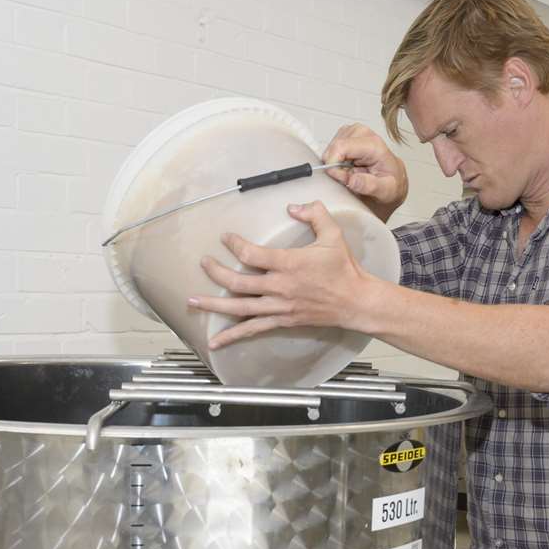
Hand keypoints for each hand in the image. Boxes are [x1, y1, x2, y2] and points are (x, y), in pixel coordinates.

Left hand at [192, 201, 378, 349]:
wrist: (355, 302)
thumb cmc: (345, 268)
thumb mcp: (333, 234)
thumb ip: (314, 214)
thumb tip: (293, 206)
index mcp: (288, 264)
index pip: (251, 254)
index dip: (234, 244)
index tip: (226, 237)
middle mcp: (279, 287)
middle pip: (238, 282)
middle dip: (216, 272)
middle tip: (204, 263)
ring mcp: (279, 307)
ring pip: (239, 307)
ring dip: (213, 305)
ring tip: (192, 301)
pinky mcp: (282, 321)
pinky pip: (252, 330)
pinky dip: (232, 336)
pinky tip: (215, 342)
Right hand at [323, 124, 407, 222]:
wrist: (393, 180)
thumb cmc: (390, 184)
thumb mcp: (386, 191)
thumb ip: (370, 186)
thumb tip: (352, 180)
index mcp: (374, 145)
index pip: (342, 146)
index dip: (334, 164)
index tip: (340, 177)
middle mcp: (365, 134)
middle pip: (334, 146)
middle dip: (335, 165)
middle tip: (348, 177)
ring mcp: (356, 133)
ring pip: (331, 147)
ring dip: (336, 162)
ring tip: (350, 172)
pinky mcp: (348, 135)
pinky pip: (332, 148)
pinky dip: (335, 160)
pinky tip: (347, 166)